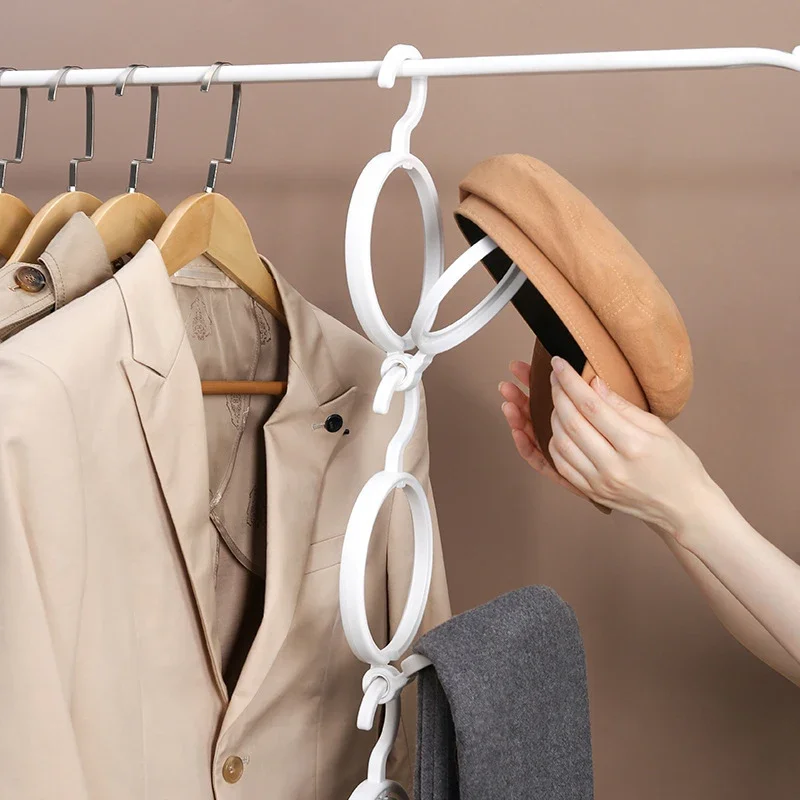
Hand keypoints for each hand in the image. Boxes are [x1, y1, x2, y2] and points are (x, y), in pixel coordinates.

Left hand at [500, 356, 714, 535]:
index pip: (592, 406)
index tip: (559, 363)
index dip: (571, 381)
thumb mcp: (658, 427)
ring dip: (553, 417)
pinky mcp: (590, 493)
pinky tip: (559, 428)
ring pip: (561, 443)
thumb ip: (622, 405)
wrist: (683, 507)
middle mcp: (613, 466)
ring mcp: (599, 482)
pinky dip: (554, 442)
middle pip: (572, 422)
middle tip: (554, 377)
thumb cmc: (677, 463)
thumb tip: (593, 382)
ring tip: (558, 400)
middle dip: (558, 394)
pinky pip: (560, 464)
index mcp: (634, 445)